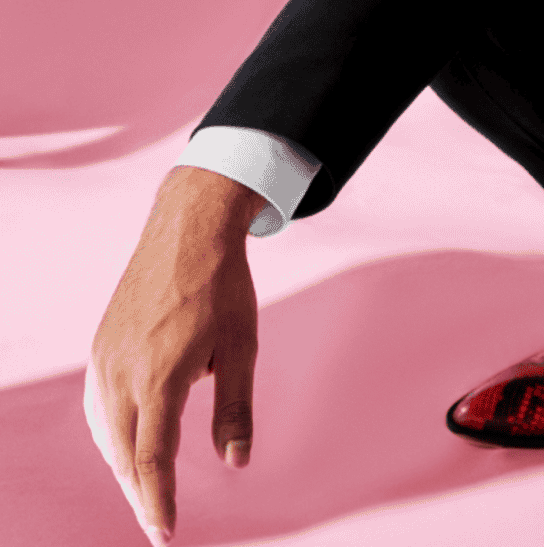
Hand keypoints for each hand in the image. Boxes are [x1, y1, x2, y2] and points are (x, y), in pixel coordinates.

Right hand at [86, 165, 262, 544]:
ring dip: (125, 465)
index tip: (166, 534)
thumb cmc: (224, 286)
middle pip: (125, 454)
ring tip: (146, 490)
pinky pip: (100, 404)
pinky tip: (127, 442)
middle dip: (141, 491)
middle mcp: (122, 374)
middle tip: (160, 522)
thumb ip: (235, 407)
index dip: (158, 502)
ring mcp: (105, 359)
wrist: (189, 228)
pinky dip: (113, 433)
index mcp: (160, 378)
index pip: (153, 460)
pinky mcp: (100, 345)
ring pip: (107, 432)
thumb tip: (237, 461)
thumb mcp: (242, 346)